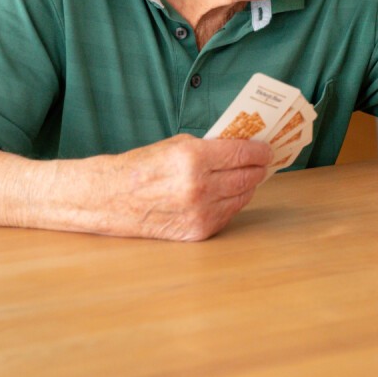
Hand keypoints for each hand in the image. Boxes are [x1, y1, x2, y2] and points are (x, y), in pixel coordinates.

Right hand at [97, 134, 271, 240]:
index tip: (267, 149)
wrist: (110, 198)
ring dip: (247, 186)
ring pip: (242, 197)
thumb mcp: (177, 145)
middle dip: (258, 168)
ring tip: (246, 176)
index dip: (260, 151)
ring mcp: (199, 212)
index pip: (243, 153)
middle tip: (262, 163)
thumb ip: (212, 147)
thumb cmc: (142, 168)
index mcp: (193, 159)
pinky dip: (231, 203)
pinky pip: (228, 215)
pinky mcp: (197, 231)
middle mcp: (199, 187)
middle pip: (247, 176)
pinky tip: (226, 194)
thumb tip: (243, 148)